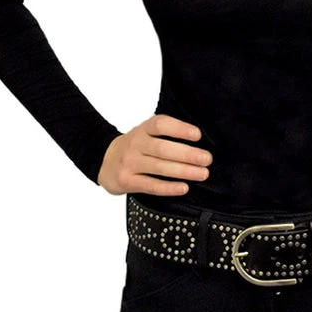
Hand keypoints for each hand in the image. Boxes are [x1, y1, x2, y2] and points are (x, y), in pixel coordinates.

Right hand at [98, 115, 212, 196]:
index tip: (198, 135)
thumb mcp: (146, 133)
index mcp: (143, 129)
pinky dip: (169, 187)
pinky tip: (184, 187)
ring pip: (159, 167)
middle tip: (207, 159)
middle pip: (163, 148)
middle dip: (188, 154)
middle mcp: (135, 144)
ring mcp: (129, 163)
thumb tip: (200, 143)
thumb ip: (166, 134)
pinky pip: (151, 185)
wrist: (104, 161)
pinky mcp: (126, 181)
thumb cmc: (136, 147)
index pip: (160, 124)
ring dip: (184, 171)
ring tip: (203, 173)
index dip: (180, 129)